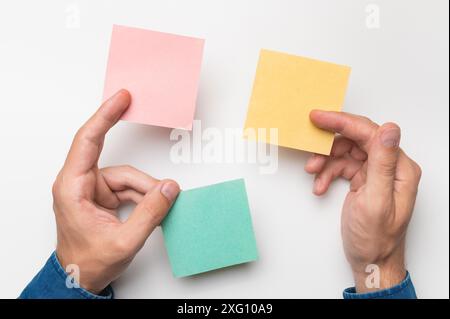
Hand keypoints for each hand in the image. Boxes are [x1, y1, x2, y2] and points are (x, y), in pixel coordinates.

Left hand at [52, 90, 179, 293]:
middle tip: (140, 128)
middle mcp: (80, 183)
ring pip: (128, 177)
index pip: (88, 141)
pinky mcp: (103, 196)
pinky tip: (154, 206)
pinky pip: (130, 187)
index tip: (121, 99)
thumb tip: (169, 189)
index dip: (105, 116)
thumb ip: (150, 213)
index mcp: (72, 187)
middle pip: (113, 160)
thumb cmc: (89, 261)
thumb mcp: (124, 241)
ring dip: (147, 191)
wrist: (81, 277)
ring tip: (161, 206)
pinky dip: (144, 196)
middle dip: (131, 156)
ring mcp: (92, 189)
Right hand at [305, 111, 420, 292]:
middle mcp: (390, 167)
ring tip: (313, 172)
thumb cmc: (376, 239)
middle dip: (330, 144)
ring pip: (346, 152)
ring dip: (326, 161)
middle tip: (310, 142)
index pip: (371, 134)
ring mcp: (376, 173)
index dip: (343, 123)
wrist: (371, 260)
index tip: (319, 118)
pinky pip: (341, 166)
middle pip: (356, 140)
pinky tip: (320, 185)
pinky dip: (327, 173)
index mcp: (400, 169)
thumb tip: (389, 129)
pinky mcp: (364, 180)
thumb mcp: (376, 201)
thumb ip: (382, 163)